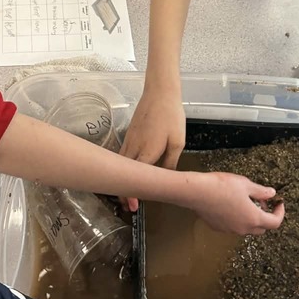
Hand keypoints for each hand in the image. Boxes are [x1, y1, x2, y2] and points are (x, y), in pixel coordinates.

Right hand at [119, 84, 186, 209]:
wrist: (159, 92)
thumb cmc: (171, 115)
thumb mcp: (177, 141)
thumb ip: (170, 162)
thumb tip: (165, 178)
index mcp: (146, 151)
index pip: (135, 178)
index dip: (132, 194)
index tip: (133, 206)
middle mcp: (133, 148)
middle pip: (123, 174)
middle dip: (123, 192)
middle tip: (130, 206)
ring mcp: (128, 141)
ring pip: (120, 166)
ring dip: (123, 180)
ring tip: (129, 194)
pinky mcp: (128, 135)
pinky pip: (123, 156)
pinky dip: (123, 169)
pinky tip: (131, 173)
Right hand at [179, 172, 284, 234]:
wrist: (197, 192)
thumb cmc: (222, 186)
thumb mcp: (246, 185)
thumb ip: (261, 191)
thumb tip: (271, 193)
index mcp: (254, 218)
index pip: (275, 223)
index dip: (280, 213)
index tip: (279, 204)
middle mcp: (243, 228)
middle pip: (262, 228)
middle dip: (265, 216)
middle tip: (261, 200)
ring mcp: (230, 230)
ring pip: (247, 228)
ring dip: (251, 218)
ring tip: (245, 200)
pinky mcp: (219, 228)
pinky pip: (234, 226)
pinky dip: (237, 218)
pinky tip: (231, 204)